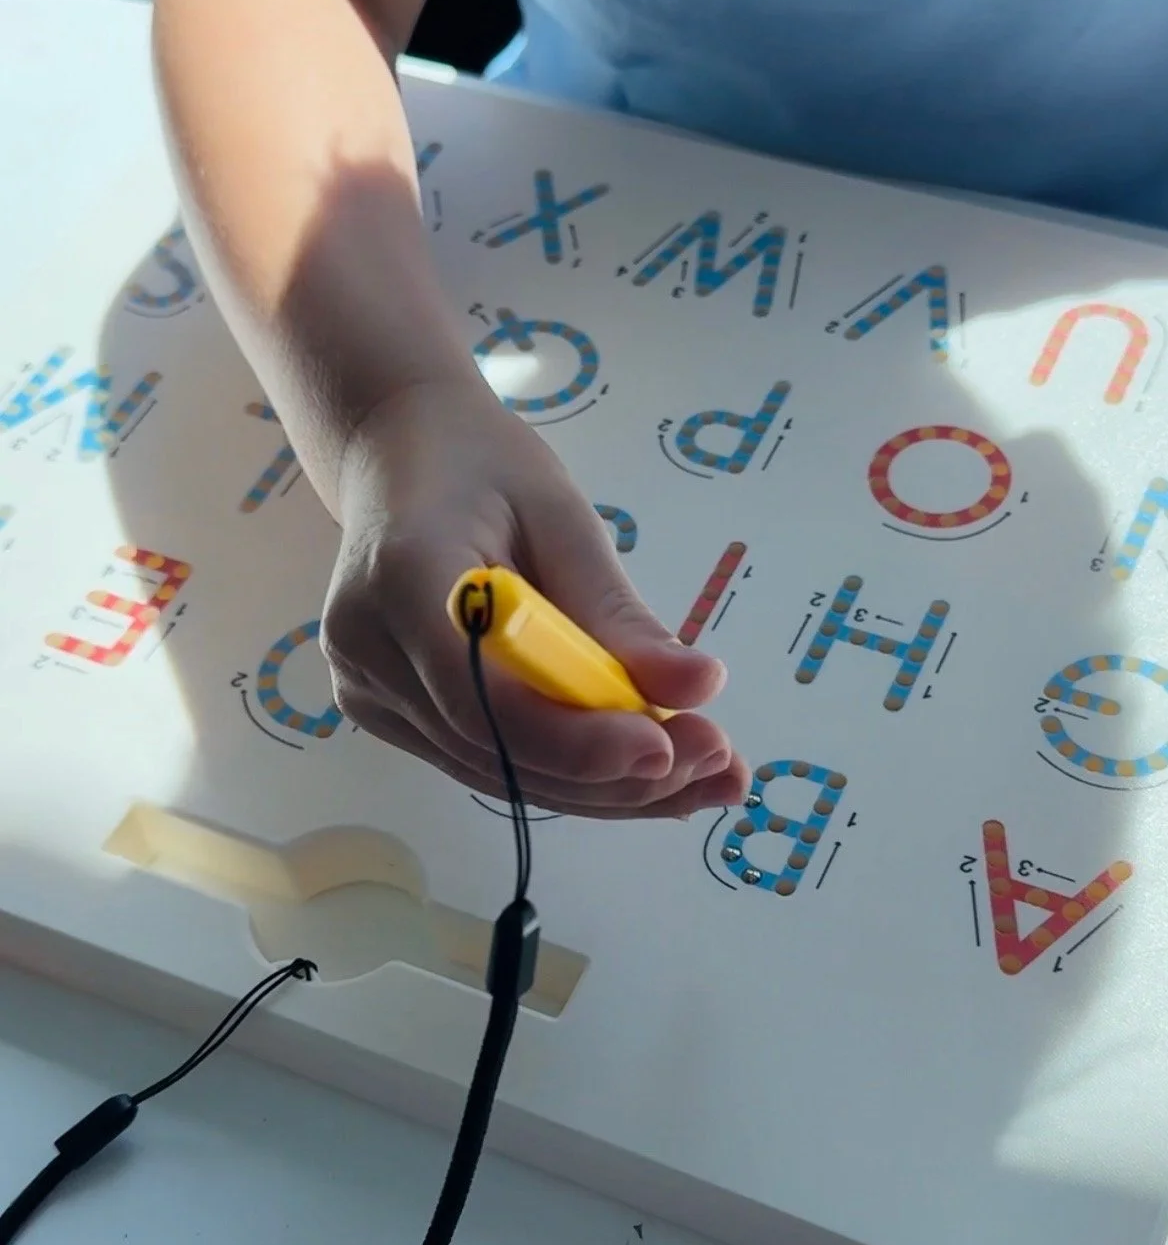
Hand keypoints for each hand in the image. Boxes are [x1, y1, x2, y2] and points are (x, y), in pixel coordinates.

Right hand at [324, 380, 749, 816]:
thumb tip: (700, 688)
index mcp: (402, 582)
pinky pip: (494, 764)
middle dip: (615, 775)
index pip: (485, 696)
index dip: (578, 740)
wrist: (400, 456)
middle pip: (500, 753)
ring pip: (504, 775)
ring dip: (610, 788)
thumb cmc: (483, 468)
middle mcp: (369, 654)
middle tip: (721, 767)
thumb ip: (619, 614)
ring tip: (707, 777)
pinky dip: (577, 775)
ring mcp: (372, 694)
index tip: (670, 748)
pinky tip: (655, 774)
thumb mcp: (563, 519)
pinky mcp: (394, 718)